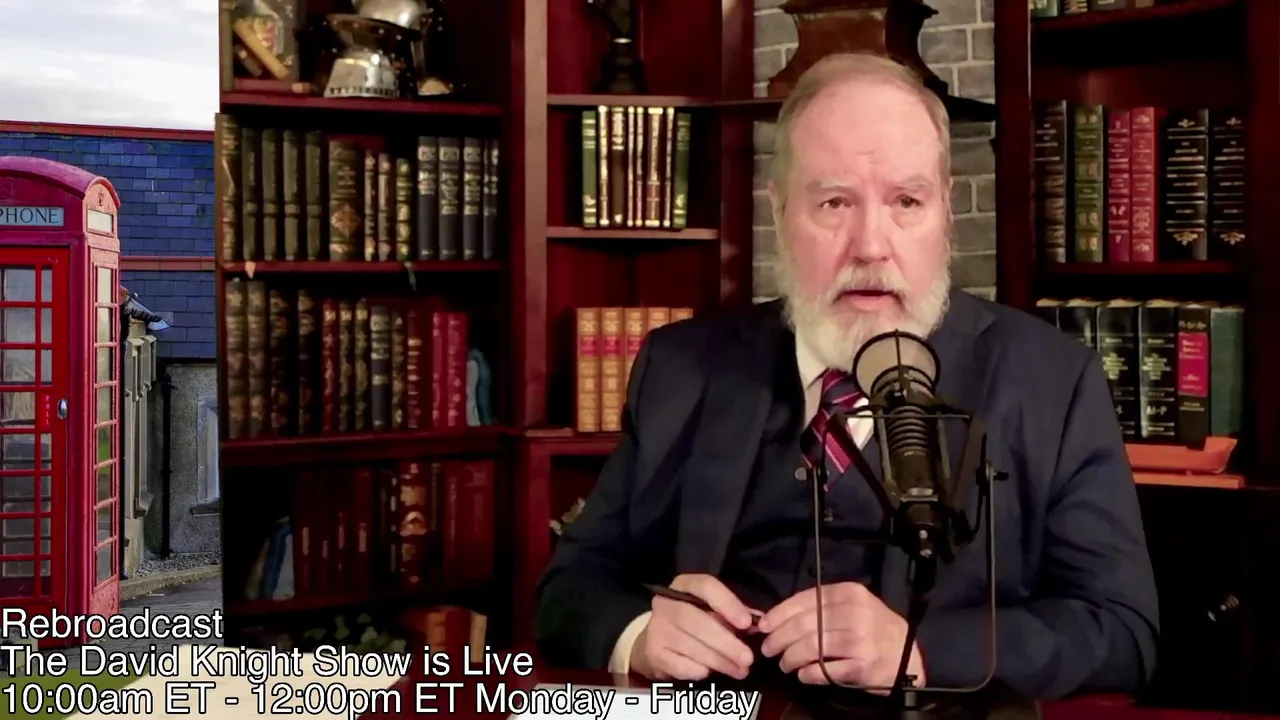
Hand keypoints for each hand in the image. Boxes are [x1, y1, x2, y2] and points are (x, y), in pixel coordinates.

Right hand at [630, 574, 755, 680]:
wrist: (655, 642)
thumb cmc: (692, 622)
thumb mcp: (711, 610)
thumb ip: (734, 614)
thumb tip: (758, 623)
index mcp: (683, 585)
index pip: (706, 586)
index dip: (728, 604)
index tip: (747, 623)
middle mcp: (665, 604)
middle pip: (698, 621)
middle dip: (727, 642)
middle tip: (748, 658)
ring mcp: (657, 629)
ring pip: (692, 647)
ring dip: (720, 662)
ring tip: (741, 670)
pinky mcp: (654, 653)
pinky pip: (683, 666)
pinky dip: (701, 671)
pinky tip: (712, 672)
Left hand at [757, 582, 924, 691]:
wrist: (909, 655)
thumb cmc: (875, 627)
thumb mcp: (854, 605)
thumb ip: (822, 606)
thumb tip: (778, 615)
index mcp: (848, 593)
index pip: (804, 600)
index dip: (779, 614)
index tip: (763, 626)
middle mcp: (854, 613)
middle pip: (803, 625)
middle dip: (779, 638)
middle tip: (768, 649)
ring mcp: (859, 639)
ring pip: (810, 647)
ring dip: (790, 658)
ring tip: (784, 664)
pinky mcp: (862, 665)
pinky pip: (825, 669)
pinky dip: (808, 673)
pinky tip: (802, 674)